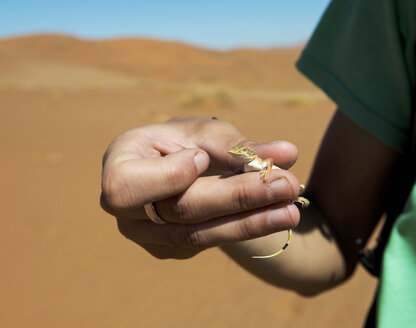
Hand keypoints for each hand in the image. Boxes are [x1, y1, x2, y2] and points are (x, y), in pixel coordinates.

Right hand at [100, 116, 301, 258]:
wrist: (177, 166)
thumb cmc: (184, 141)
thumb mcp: (206, 134)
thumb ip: (241, 146)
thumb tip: (288, 153)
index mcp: (118, 164)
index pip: (129, 185)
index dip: (168, 175)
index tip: (203, 158)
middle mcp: (125, 210)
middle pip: (179, 210)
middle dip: (237, 197)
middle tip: (286, 184)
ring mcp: (146, 235)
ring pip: (198, 234)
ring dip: (251, 222)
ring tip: (292, 210)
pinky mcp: (170, 249)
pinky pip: (209, 241)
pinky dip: (246, 227)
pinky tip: (279, 217)